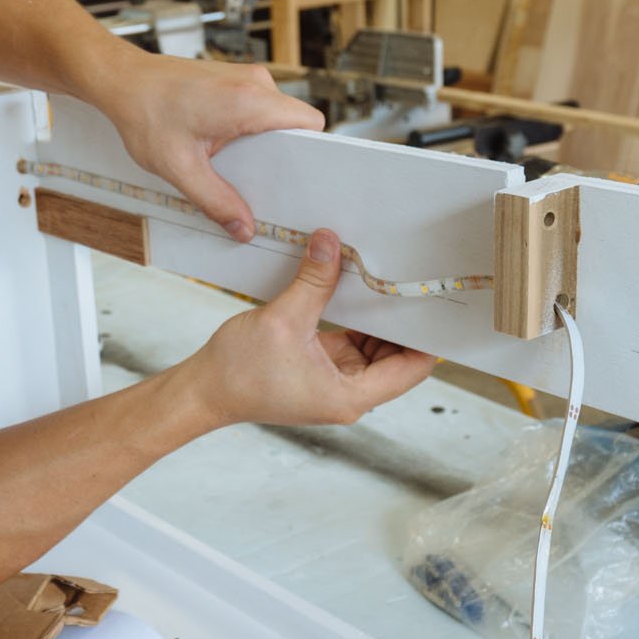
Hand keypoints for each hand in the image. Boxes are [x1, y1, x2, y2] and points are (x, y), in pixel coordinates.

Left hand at [99, 52, 323, 241]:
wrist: (121, 80)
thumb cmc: (145, 112)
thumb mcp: (180, 167)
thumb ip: (215, 201)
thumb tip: (244, 228)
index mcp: (250, 100)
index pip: (310, 122)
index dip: (310, 152)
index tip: (297, 179)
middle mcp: (255, 83)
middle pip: (295, 123)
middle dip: (283, 155)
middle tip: (261, 184)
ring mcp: (244, 78)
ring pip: (275, 117)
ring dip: (261, 144)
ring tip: (235, 166)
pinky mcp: (233, 80)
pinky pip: (256, 109)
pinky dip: (246, 131)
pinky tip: (222, 149)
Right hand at [179, 229, 437, 427]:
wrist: (201, 391)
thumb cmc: (238, 372)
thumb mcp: (283, 320)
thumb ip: (312, 281)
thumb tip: (330, 241)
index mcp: (350, 396)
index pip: (411, 368)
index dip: (427, 338)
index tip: (436, 304)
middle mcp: (348, 394)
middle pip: (396, 358)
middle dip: (401, 321)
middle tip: (412, 282)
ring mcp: (333, 382)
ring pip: (372, 349)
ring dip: (375, 318)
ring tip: (384, 281)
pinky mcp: (318, 370)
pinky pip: (350, 344)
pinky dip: (353, 320)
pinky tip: (352, 290)